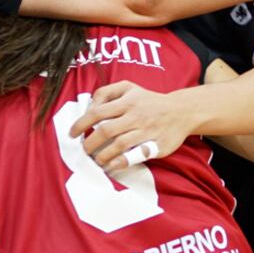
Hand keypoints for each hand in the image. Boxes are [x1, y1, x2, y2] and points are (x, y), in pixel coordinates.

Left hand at [69, 81, 197, 172]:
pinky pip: (137, 155)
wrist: (181, 111)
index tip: (72, 134)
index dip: (81, 124)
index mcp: (127, 101)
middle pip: (106, 131)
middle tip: (83, 151)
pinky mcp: (156, 145)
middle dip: (89, 144)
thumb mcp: (129, 87)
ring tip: (96, 160)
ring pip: (119, 144)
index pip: (97, 112)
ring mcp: (146, 131)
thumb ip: (106, 92)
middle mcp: (136, 115)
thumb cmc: (149, 100)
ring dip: (103, 155)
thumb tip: (89, 106)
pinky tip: (112, 165)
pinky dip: (122, 161)